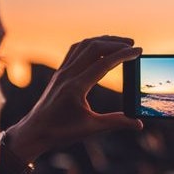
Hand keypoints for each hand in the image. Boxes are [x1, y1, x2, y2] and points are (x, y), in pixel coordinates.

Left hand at [3, 35, 143, 162]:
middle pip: (93, 48)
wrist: (34, 132)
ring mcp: (61, 72)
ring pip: (83, 46)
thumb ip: (116, 122)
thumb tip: (138, 123)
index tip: (139, 51)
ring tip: (120, 43)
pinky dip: (90, 46)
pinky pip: (75, 51)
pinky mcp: (59, 74)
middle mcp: (67, 75)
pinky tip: (99, 50)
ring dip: (102, 41)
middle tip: (133, 45)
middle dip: (115, 43)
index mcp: (76, 87)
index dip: (123, 55)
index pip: (104, 63)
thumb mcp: (90, 128)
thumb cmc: (60, 132)